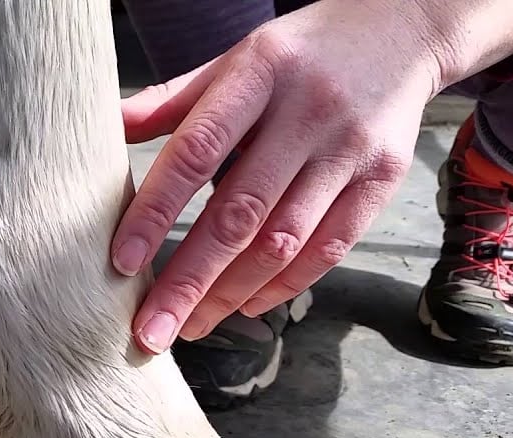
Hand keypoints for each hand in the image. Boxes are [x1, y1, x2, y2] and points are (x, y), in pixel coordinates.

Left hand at [110, 0, 512, 353]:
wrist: (404, 29)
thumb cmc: (298, 53)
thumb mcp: (234, 59)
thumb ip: (173, 101)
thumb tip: (108, 129)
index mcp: (258, 74)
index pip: (195, 153)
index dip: (156, 212)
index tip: (122, 263)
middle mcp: (307, 114)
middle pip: (239, 214)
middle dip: (189, 281)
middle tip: (150, 333)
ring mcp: (350, 150)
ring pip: (283, 241)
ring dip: (230, 294)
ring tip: (190, 326)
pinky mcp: (383, 179)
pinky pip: (329, 248)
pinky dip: (284, 285)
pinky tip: (245, 306)